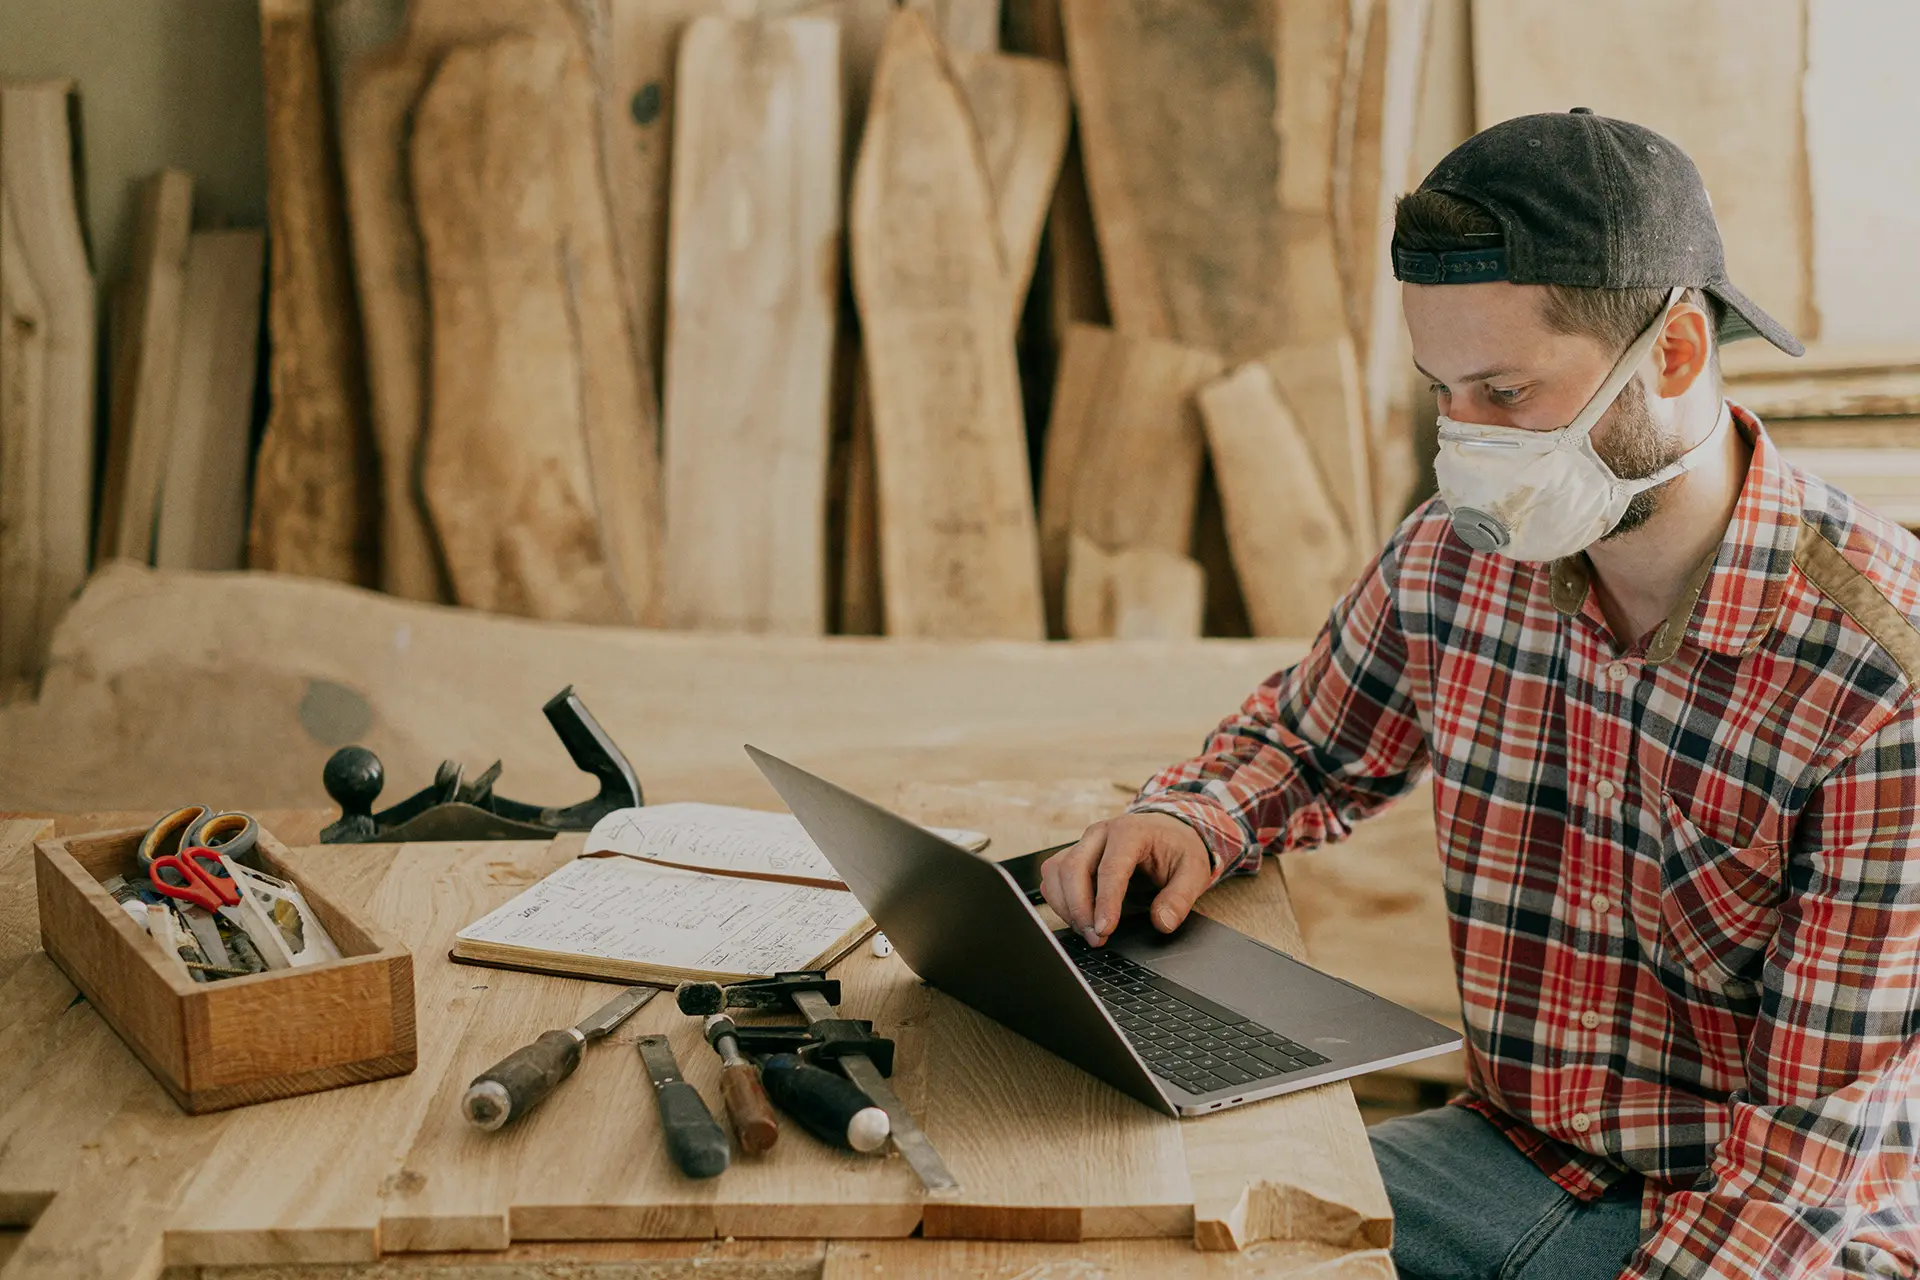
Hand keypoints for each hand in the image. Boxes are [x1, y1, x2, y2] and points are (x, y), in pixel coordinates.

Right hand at [1039, 812, 1210, 946]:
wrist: (1168, 830)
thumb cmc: (1178, 848)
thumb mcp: (1193, 871)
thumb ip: (1180, 898)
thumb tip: (1163, 923)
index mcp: (1130, 831)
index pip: (1109, 868)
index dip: (1104, 902)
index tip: (1104, 930)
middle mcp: (1100, 833)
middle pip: (1072, 868)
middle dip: (1079, 909)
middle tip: (1096, 938)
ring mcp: (1083, 843)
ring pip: (1056, 872)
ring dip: (1066, 906)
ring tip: (1089, 932)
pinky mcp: (1073, 854)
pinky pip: (1053, 876)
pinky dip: (1060, 901)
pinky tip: (1080, 919)